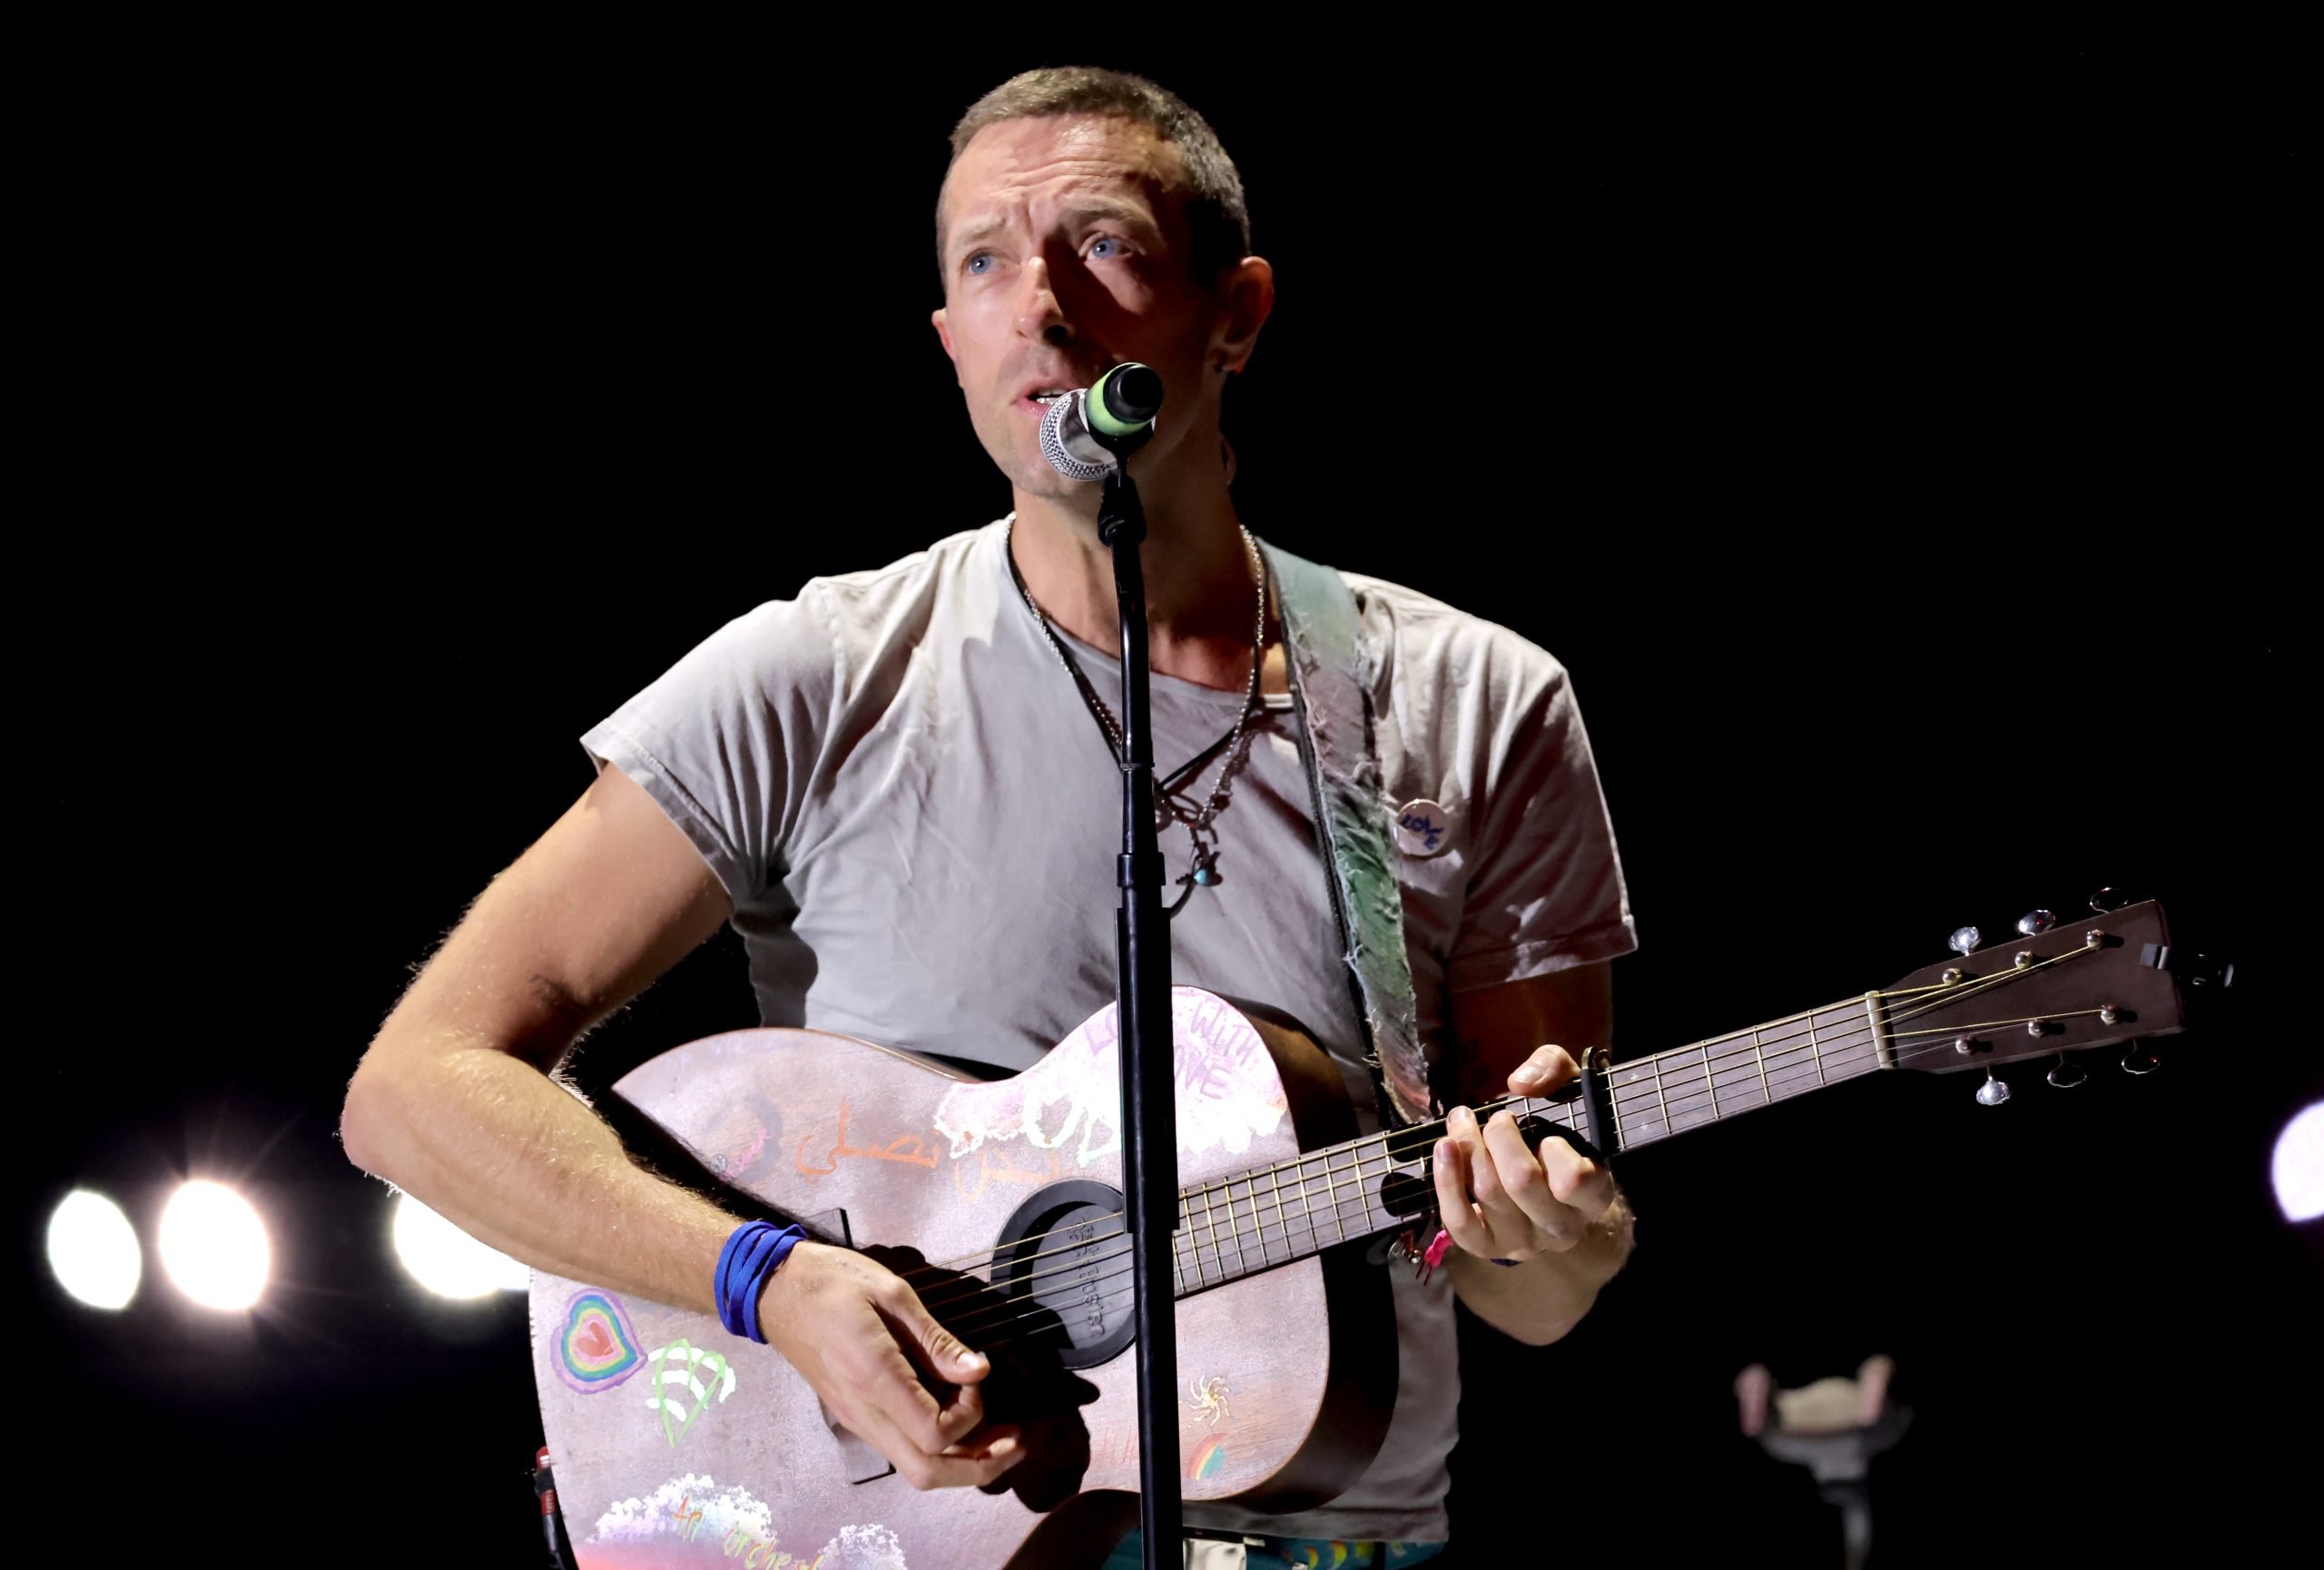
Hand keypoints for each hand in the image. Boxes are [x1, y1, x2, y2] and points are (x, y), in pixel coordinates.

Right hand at [758, 1242, 1021, 1489]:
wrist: (775, 1291)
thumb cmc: (832, 1281)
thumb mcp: (892, 1294)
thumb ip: (936, 1339)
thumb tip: (979, 1370)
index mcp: (874, 1377)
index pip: (934, 1434)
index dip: (970, 1416)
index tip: (975, 1378)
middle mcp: (864, 1411)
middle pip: (927, 1472)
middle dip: (979, 1468)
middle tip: (1016, 1443)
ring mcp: (857, 1419)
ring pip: (914, 1469)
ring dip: (962, 1463)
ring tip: (997, 1439)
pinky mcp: (854, 1415)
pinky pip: (900, 1449)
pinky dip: (937, 1449)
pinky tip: (959, 1423)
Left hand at [1432, 1044, 1617, 1262]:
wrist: (1545, 1183)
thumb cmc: (1560, 1132)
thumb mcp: (1569, 1090)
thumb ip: (1554, 1069)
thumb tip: (1520, 1083)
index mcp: (1594, 1196)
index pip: (1574, 1180)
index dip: (1552, 1148)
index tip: (1543, 1132)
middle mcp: (1562, 1228)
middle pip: (1521, 1181)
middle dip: (1498, 1136)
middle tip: (1495, 1118)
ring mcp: (1524, 1243)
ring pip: (1488, 1194)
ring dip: (1468, 1146)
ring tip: (1462, 1120)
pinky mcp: (1488, 1248)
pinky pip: (1460, 1222)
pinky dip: (1446, 1181)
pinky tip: (1444, 1149)